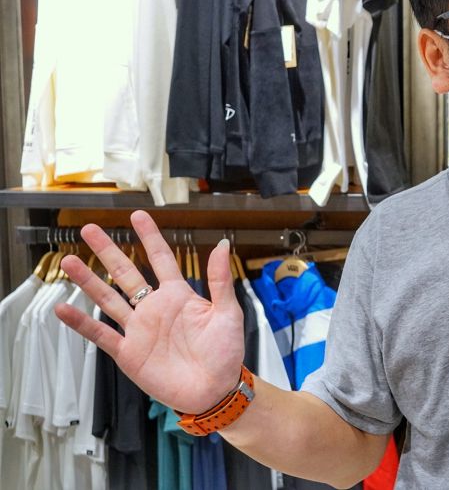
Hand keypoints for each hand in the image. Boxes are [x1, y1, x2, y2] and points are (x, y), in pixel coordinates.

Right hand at [54, 211, 244, 414]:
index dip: (149, 237)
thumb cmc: (226, 353)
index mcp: (179, 295)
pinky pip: (101, 334)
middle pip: (126, 272)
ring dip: (87, 281)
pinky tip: (63, 308)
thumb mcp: (227, 312)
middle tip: (88, 229)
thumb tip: (223, 243)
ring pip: (108, 298)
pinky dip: (81, 322)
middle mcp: (154, 308)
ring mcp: (139, 329)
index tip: (137, 215)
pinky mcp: (128, 352)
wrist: (215, 390)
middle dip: (107, 250)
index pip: (160, 259)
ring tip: (68, 261)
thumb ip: (220, 279)